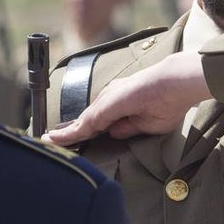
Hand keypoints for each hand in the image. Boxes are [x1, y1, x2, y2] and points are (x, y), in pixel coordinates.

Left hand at [44, 51, 212, 145]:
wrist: (176, 82)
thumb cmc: (168, 102)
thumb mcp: (146, 124)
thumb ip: (126, 128)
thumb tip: (111, 132)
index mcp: (118, 104)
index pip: (95, 122)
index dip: (78, 132)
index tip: (64, 139)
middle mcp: (109, 99)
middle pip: (84, 120)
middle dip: (66, 132)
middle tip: (47, 139)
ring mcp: (107, 100)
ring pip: (83, 122)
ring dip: (65, 133)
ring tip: (47, 140)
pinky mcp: (107, 104)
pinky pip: (86, 123)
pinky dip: (71, 133)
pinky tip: (56, 139)